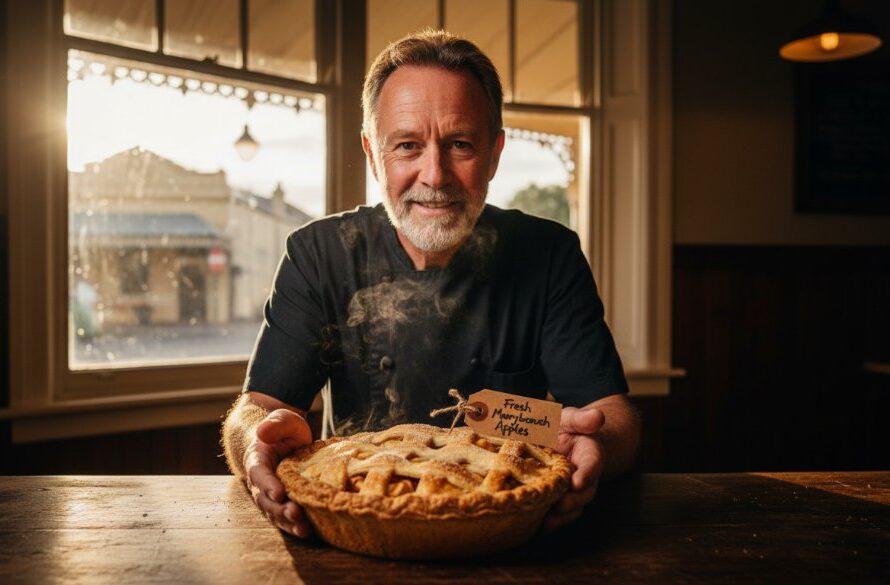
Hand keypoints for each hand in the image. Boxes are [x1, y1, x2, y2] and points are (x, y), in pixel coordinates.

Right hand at [243, 408, 312, 537]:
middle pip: (266, 500)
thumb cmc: (283, 429)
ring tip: (303, 529)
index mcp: (257, 460)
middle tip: (296, 514)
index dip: (268, 485)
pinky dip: (295, 526)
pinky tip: (308, 532)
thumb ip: (275, 424)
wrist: (284, 439)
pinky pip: (286, 517)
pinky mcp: (283, 502)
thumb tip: (262, 431)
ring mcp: (270, 494)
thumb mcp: (282, 420)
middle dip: (280, 509)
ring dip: (288, 522)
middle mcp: (260, 482)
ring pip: (275, 513)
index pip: (259, 474)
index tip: (279, 493)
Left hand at [543, 405, 605, 531]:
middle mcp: (585, 475)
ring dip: (562, 516)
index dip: (587, 474)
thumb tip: (598, 416)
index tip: (578, 482)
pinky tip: (538, 526)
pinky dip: (553, 522)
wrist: (561, 442)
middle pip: (584, 492)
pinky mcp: (561, 499)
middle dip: (573, 501)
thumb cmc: (565, 428)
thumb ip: (581, 419)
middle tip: (559, 505)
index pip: (592, 464)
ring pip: (574, 507)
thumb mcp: (570, 418)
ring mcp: (574, 491)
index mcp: (590, 453)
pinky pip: (561, 514)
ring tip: (547, 522)